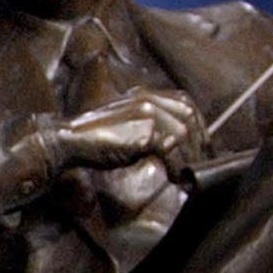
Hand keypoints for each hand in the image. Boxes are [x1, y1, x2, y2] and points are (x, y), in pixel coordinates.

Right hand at [49, 87, 204, 177]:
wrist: (70, 141)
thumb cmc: (94, 139)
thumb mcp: (126, 125)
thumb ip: (149, 127)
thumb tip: (173, 145)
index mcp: (145, 95)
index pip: (185, 104)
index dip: (198, 127)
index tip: (201, 148)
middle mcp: (148, 100)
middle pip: (189, 117)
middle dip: (198, 144)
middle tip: (200, 166)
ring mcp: (147, 114)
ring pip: (183, 134)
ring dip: (188, 157)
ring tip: (184, 174)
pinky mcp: (144, 132)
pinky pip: (171, 150)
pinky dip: (176, 166)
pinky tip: (173, 177)